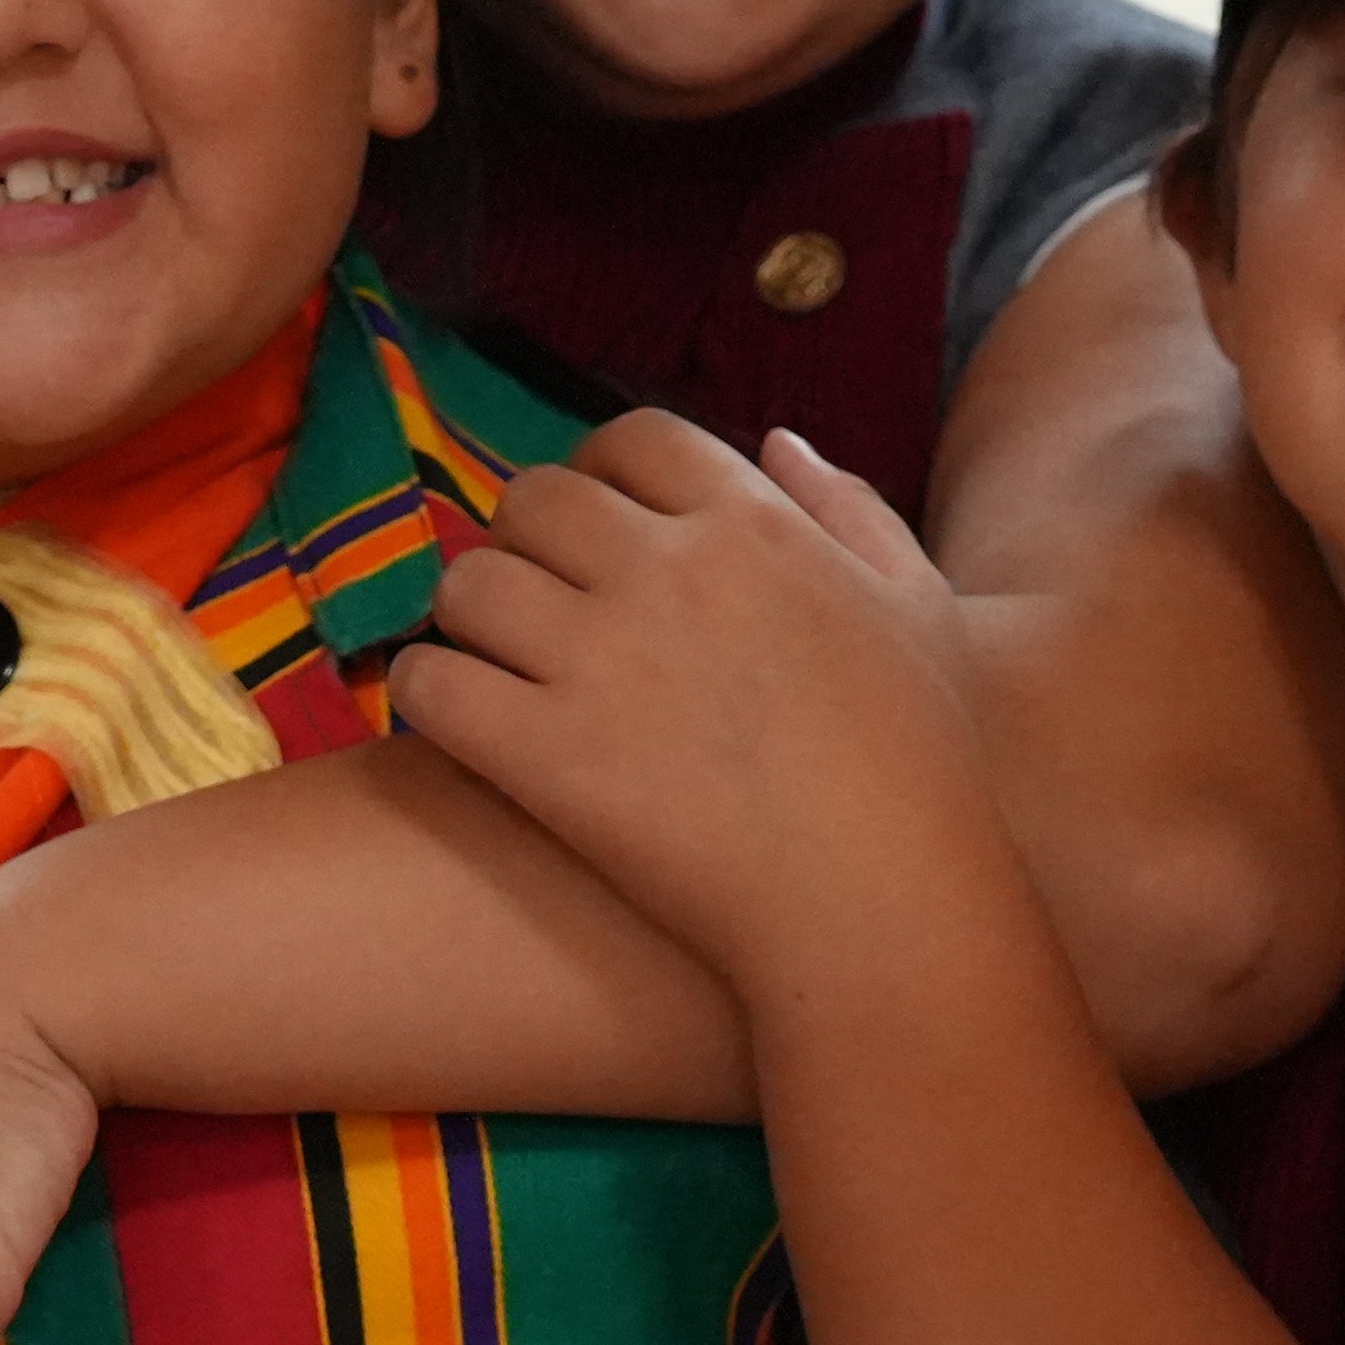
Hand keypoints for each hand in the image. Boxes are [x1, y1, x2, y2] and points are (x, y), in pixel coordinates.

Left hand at [388, 410, 1022, 1003]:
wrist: (880, 904)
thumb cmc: (920, 766)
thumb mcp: (916, 606)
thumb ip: (848, 508)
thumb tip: (779, 441)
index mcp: (754, 524)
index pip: (634, 440)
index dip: (598, 472)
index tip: (592, 525)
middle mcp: (668, 572)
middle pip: (536, 500)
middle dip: (522, 538)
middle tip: (528, 596)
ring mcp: (600, 661)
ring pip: (468, 584)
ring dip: (466, 614)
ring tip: (487, 658)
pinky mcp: (545, 756)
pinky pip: (430, 684)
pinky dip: (423, 692)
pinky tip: (453, 720)